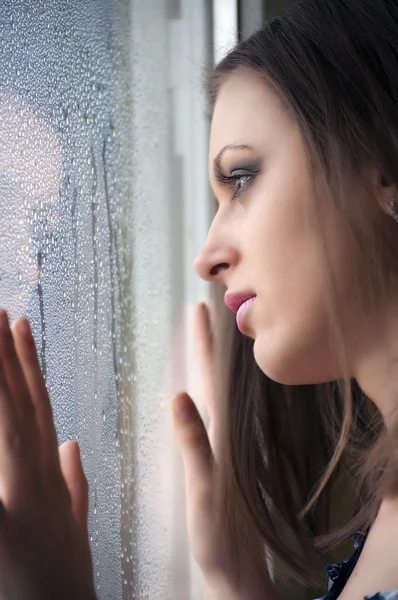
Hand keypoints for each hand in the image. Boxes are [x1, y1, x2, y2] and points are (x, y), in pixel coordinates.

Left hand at [0, 309, 95, 599]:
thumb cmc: (62, 584)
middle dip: (8, 355)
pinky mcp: (8, 527)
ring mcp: (25, 500)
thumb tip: (71, 444)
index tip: (20, 325)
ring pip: (10, 423)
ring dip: (0, 378)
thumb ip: (73, 483)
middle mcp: (40, 480)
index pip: (39, 408)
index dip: (29, 365)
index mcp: (51, 478)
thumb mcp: (72, 528)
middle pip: (23, 405)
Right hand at [171, 303, 275, 598]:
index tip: (199, 309)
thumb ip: (196, 445)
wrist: (237, 568)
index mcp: (222, 434)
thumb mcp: (203, 490)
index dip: (204, 343)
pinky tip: (203, 387)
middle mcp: (226, 432)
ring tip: (206, 335)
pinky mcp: (222, 457)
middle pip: (215, 376)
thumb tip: (180, 398)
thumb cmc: (220, 535)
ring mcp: (225, 443)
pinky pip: (215, 410)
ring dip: (211, 359)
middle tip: (202, 309)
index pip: (211, 377)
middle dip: (207, 341)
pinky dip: (208, 388)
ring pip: (218, 389)